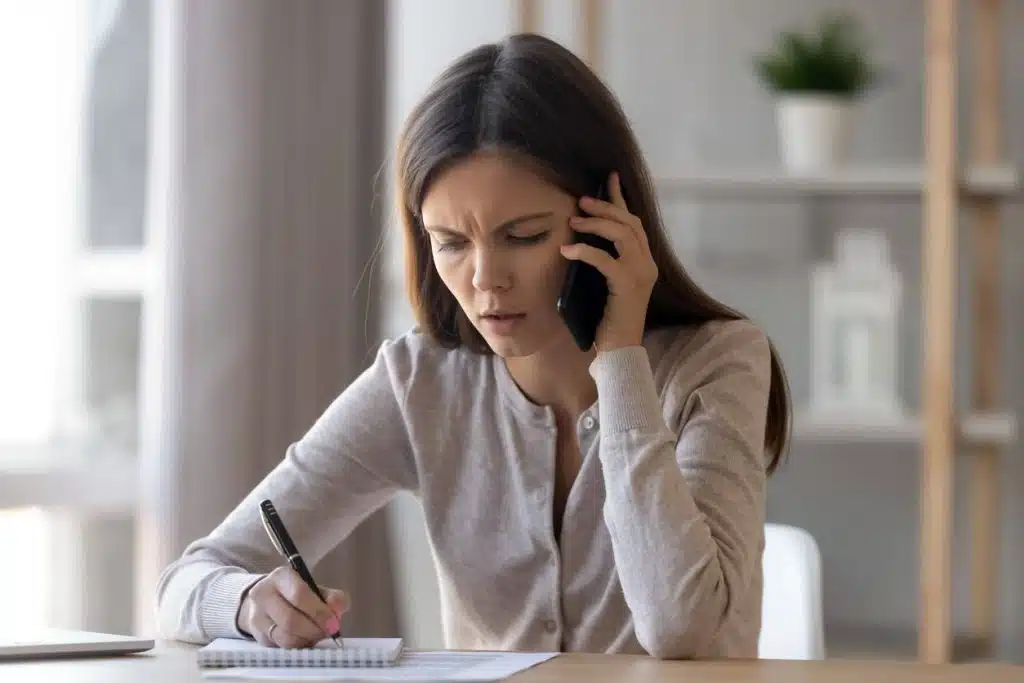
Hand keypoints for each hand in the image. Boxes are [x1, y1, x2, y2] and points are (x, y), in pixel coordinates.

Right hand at [238, 566, 349, 647]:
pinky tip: (305, 640)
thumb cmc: (297, 594)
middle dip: (314, 630)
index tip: (333, 622)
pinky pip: (281, 648)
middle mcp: (263, 594)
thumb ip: (333, 598)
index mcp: (281, 577)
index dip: (319, 612)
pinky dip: (298, 647)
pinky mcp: (257, 636)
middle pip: (291, 620)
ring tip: (317, 635)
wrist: (267, 600)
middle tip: (328, 632)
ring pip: (285, 638)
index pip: (299, 595)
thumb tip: (337, 612)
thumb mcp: (316, 589)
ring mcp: (256, 616)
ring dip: (307, 640)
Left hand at [560, 171, 657, 351]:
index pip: (634, 223)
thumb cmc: (608, 318)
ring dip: (596, 224)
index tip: (609, 178)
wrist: (619, 348)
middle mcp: (647, 264)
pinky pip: (605, 260)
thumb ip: (603, 261)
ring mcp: (640, 274)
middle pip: (629, 223)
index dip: (621, 198)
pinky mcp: (627, 285)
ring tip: (574, 221)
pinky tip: (568, 250)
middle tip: (581, 201)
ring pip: (622, 235)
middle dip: (605, 207)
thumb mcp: (606, 283)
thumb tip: (581, 237)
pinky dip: (585, 251)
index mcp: (644, 262)